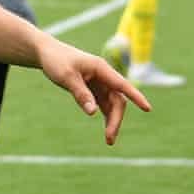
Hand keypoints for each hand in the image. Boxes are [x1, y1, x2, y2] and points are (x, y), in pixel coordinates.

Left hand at [34, 36, 151, 143]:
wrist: (46, 53)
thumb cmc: (56, 61)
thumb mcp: (66, 77)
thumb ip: (80, 94)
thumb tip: (93, 112)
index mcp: (101, 69)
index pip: (122, 85)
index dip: (135, 97)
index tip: (147, 108)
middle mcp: (104, 76)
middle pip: (117, 100)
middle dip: (116, 119)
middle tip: (109, 138)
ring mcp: (99, 83)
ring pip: (112, 105)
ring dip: (112, 121)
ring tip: (109, 140)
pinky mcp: (93, 89)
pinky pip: (104, 105)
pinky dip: (106, 117)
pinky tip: (107, 131)